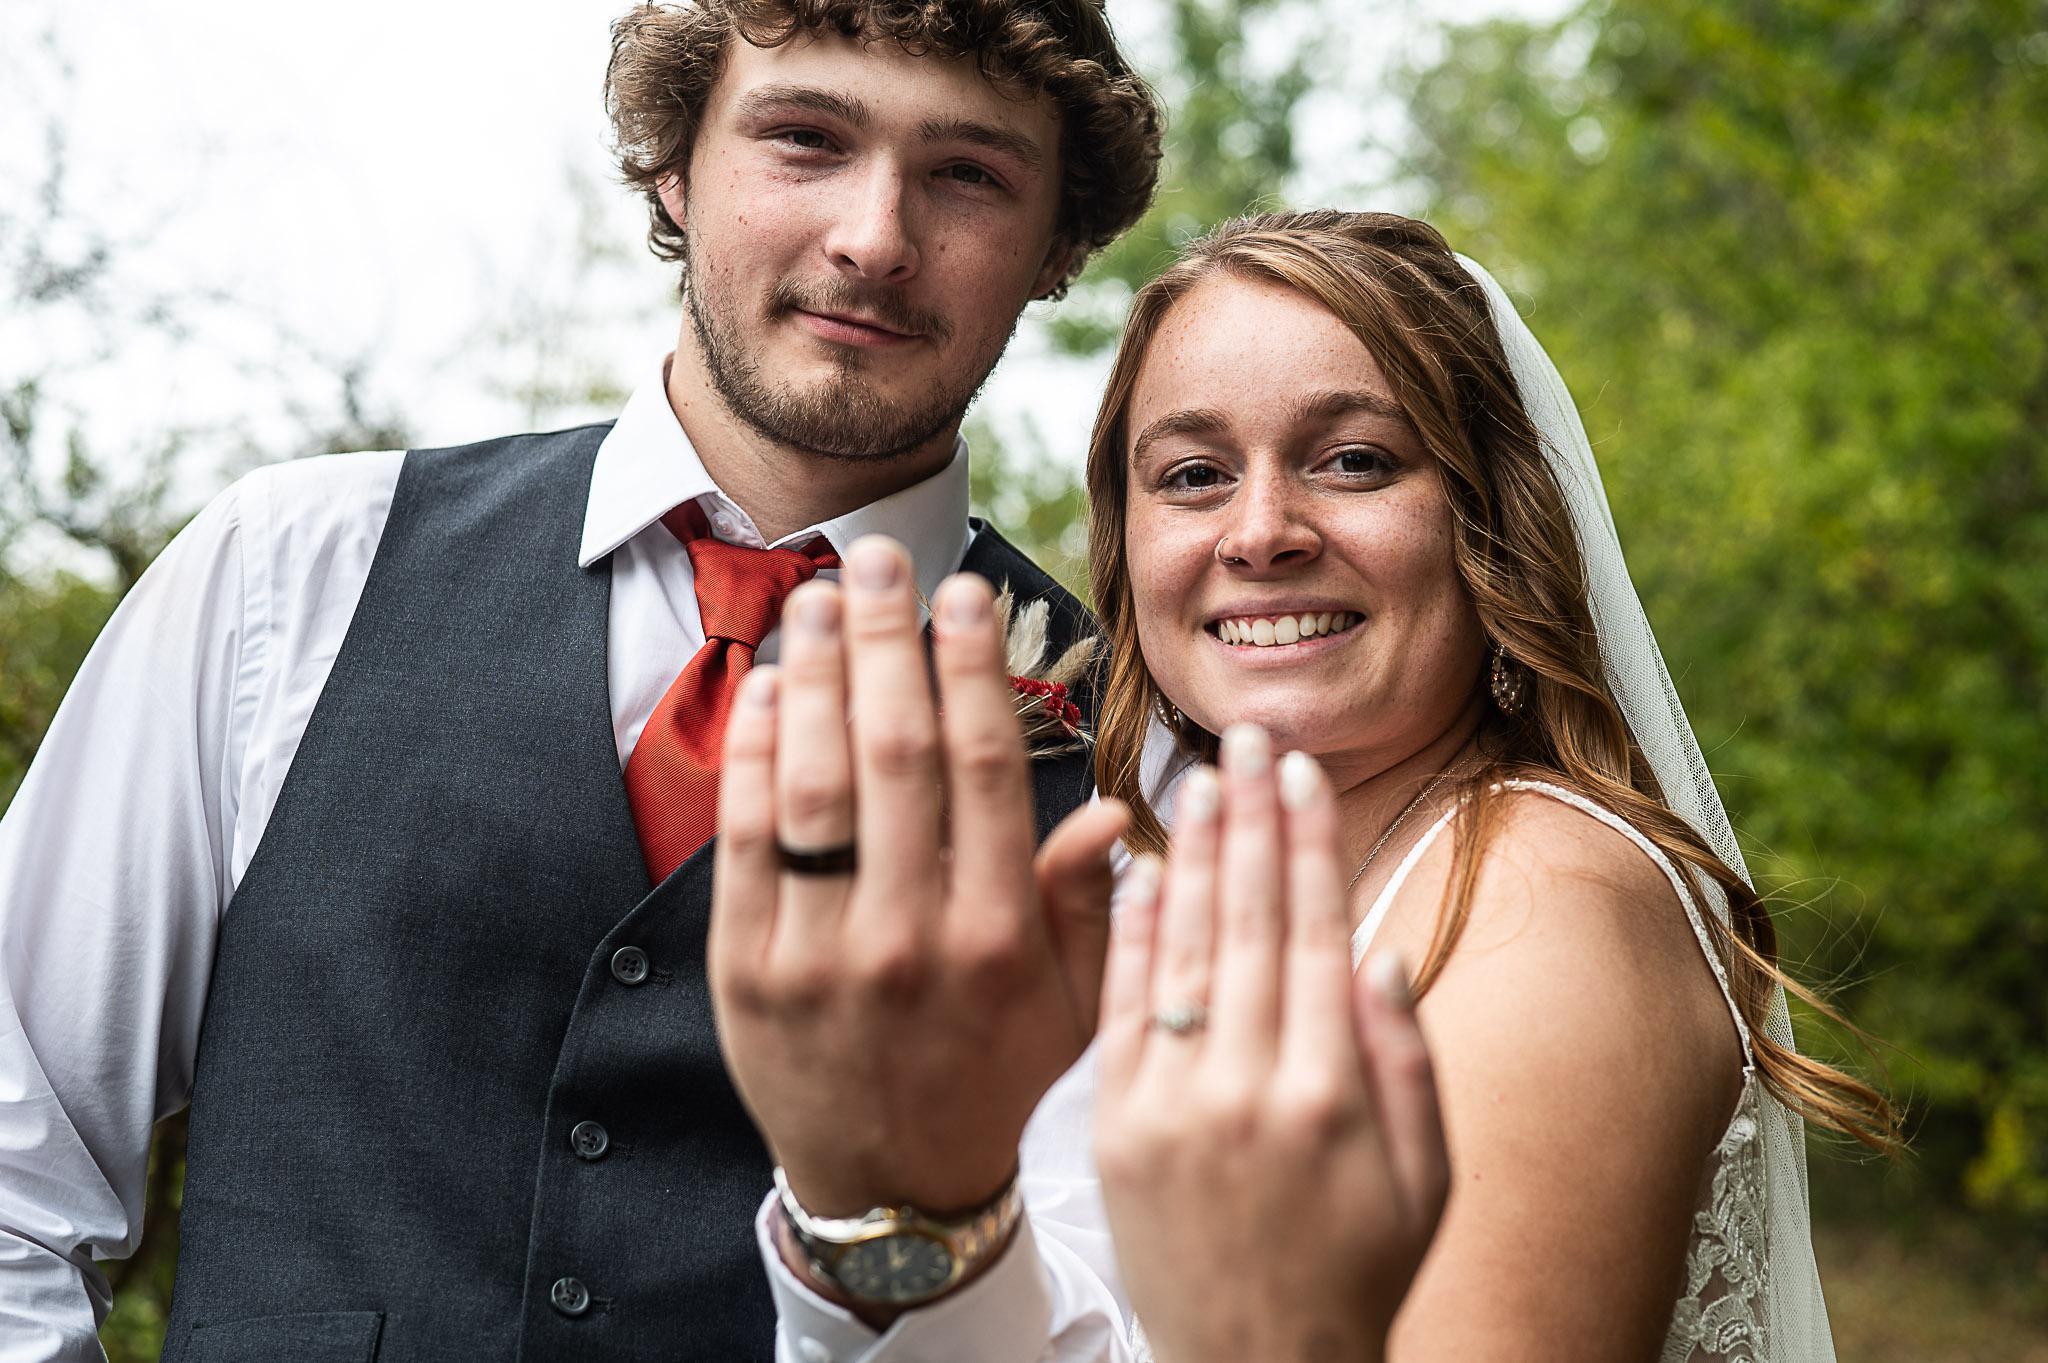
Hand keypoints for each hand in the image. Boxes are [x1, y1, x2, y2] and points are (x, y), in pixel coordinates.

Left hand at [709, 535, 1126, 1225]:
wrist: (894, 1187)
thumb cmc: (994, 1076)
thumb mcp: (1078, 1005)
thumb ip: (1091, 904)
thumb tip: (1106, 808)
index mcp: (998, 937)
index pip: (981, 769)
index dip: (970, 667)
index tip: (962, 593)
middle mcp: (910, 938)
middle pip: (895, 753)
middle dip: (885, 639)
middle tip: (876, 556)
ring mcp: (821, 954)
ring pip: (817, 785)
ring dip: (817, 676)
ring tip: (816, 597)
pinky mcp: (748, 971)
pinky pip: (746, 841)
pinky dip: (755, 757)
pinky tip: (770, 690)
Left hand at [1094, 725, 1449, 1362]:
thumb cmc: (1353, 1275)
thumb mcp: (1426, 1180)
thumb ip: (1405, 1060)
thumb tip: (1379, 949)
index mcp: (1335, 1096)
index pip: (1316, 932)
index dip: (1310, 842)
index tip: (1304, 773)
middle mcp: (1251, 1090)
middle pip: (1249, 921)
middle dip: (1253, 817)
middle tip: (1251, 737)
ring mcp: (1173, 1107)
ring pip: (1183, 951)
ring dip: (1192, 853)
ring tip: (1200, 775)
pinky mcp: (1114, 1128)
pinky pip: (1122, 1009)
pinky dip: (1132, 934)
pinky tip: (1142, 869)